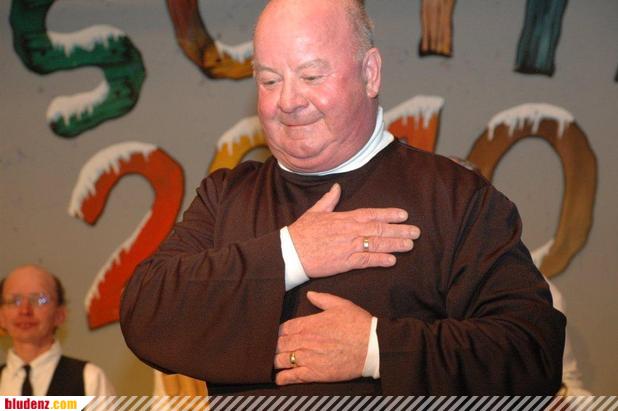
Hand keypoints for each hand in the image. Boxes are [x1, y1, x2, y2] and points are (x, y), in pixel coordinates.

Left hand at [274, 291, 371, 384]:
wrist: (372, 346)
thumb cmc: (358, 324)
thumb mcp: (341, 305)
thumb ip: (322, 299)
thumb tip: (309, 294)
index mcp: (309, 323)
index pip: (284, 328)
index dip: (278, 333)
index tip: (278, 335)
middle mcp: (305, 340)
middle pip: (279, 344)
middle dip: (275, 347)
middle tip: (274, 349)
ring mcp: (308, 358)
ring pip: (281, 360)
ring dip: (276, 361)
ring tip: (275, 363)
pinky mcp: (315, 373)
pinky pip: (292, 377)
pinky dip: (283, 378)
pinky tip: (279, 378)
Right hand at [288, 183, 420, 277]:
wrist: (290, 252)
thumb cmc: (301, 232)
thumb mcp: (315, 211)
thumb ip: (329, 200)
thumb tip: (337, 187)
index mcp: (344, 218)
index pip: (372, 214)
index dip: (390, 214)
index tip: (404, 215)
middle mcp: (350, 231)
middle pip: (380, 229)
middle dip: (400, 230)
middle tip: (416, 232)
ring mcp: (349, 247)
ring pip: (377, 244)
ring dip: (395, 244)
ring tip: (410, 245)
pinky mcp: (345, 262)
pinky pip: (366, 261)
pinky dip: (380, 260)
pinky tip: (392, 261)